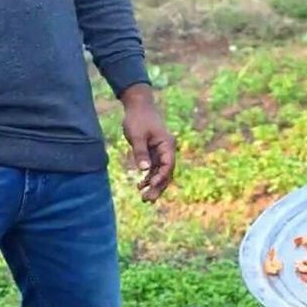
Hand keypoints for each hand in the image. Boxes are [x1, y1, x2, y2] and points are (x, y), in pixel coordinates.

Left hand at [121, 85, 176, 202]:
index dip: (161, 177)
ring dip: (153, 185)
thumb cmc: (138, 119)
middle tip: (148, 200)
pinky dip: (148, 177)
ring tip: (144, 198)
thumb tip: (144, 170)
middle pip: (166, 172)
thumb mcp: (137, 135)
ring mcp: (161, 152)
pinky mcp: (153, 152)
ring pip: (160, 173)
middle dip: (158, 187)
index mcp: (167, 144)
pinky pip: (154, 168)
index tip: (152, 186)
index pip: (168, 165)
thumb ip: (140, 153)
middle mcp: (167, 150)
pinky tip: (140, 186)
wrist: (137, 106)